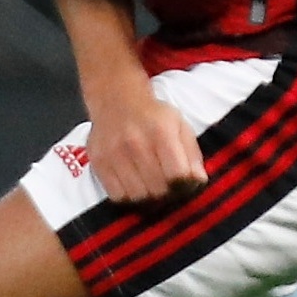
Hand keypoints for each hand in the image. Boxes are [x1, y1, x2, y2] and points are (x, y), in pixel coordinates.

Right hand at [85, 83, 204, 206]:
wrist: (116, 100)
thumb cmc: (152, 115)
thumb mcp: (180, 126)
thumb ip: (191, 154)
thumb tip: (198, 181)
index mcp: (161, 132)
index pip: (177, 175)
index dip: (184, 185)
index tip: (183, 184)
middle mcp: (135, 143)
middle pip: (158, 188)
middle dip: (166, 192)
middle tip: (166, 185)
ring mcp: (114, 153)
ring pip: (138, 195)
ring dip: (147, 195)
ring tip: (149, 185)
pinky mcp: (98, 162)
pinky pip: (117, 195)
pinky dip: (128, 196)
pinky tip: (133, 185)